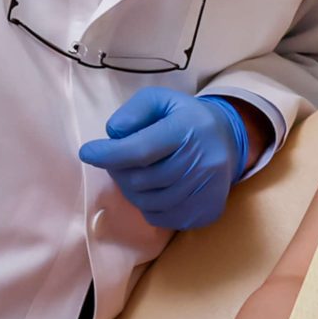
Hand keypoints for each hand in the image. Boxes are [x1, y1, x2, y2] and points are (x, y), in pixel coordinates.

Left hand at [77, 88, 249, 230]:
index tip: (87, 152)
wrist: (229, 140)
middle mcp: (201, 161)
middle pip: (141, 180)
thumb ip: (134, 111)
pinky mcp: (206, 211)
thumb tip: (113, 134)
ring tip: (137, 173)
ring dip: (132, 190)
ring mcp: (206, 190)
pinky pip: (161, 218)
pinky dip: (149, 206)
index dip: (109, 154)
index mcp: (187, 129)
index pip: (140, 149)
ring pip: (148, 202)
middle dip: (119, 171)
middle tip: (118, 160)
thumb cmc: (186, 118)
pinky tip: (155, 189)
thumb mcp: (161, 100)